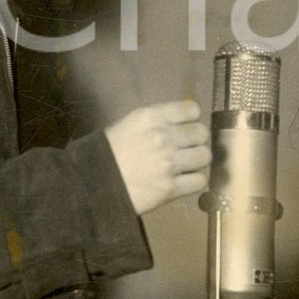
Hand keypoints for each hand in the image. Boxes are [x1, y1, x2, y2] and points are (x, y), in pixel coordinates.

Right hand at [105, 100, 210, 214]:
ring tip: (186, 165)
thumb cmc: (110, 152)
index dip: (191, 119)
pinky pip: (199, 181)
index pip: (192, 109)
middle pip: (202, 133)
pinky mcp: (170, 188)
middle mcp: (164, 137)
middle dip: (196, 140)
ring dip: (197, 160)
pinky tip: (184, 180)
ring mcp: (169, 163)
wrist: (93, 183)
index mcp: (152, 117)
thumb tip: (183, 123)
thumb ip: (158, 121)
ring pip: (204, 156)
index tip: (186, 126)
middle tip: (186, 148)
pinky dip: (194, 181)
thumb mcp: (131, 124)